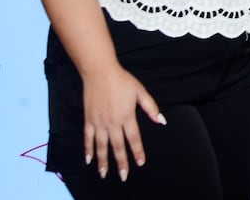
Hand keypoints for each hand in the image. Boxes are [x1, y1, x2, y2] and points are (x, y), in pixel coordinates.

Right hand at [81, 63, 163, 181]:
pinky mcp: (89, 120)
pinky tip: (88, 160)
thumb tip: (161, 121)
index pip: (134, 138)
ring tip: (104, 174)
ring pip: (101, 146)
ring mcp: (99, 122)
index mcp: (127, 116)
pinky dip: (88, 150)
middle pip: (118, 146)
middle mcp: (112, 122)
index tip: (141, 162)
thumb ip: (151, 107)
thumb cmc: (122, 81)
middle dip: (121, 162)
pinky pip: (87, 138)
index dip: (138, 151)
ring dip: (103, 161)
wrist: (100, 73)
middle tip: (124, 176)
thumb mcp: (141, 91)